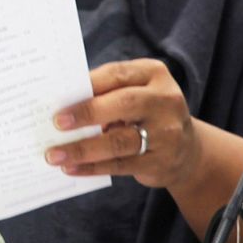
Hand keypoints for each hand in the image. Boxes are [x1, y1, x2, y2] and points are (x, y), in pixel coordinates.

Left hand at [44, 59, 199, 189]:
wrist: (187, 151)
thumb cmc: (145, 113)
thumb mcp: (135, 92)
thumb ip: (106, 92)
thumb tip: (61, 103)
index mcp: (154, 74)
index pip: (117, 74)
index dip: (87, 85)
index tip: (60, 97)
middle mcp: (165, 100)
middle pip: (123, 104)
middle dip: (86, 113)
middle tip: (56, 123)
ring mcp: (166, 133)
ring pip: (119, 141)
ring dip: (82, 149)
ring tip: (55, 155)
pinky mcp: (160, 162)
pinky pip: (120, 165)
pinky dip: (92, 167)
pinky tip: (71, 168)